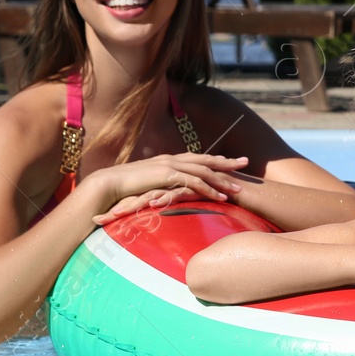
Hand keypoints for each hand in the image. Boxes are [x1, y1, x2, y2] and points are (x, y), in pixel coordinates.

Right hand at [88, 154, 248, 224]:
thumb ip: (160, 185)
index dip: (215, 159)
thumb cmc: (124, 187)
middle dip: (227, 162)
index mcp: (168, 160)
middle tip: (246, 163)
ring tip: (239, 189)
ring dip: (222, 180)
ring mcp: (170, 166)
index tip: (231, 161)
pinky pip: (193, 182)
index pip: (197, 158)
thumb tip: (167, 193)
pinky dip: (209, 189)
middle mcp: (172, 159)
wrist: (108, 185)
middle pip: (205, 159)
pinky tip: (221, 197)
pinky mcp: (167, 176)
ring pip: (203, 171)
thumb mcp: (147, 184)